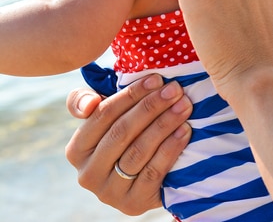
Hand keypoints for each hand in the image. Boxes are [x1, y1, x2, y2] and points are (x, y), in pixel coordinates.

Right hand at [65, 75, 191, 215]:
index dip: (131, 94)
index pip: (103, 115)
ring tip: (184, 106)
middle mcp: (87, 174)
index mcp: (76, 150)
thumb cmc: (123, 137)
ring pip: (139, 151)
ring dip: (165, 124)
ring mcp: (109, 192)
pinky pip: (154, 171)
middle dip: (152, 106)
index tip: (157, 78)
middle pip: (122, 132)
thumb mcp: (104, 119)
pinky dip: (171, 148)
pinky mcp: (133, 204)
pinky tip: (185, 130)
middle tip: (175, 90)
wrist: (144, 180)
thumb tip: (89, 104)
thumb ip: (85, 102)